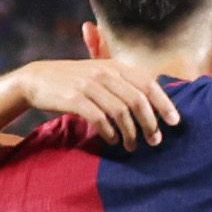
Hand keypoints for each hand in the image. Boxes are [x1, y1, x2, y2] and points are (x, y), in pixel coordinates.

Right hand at [17, 58, 180, 149]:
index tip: (175, 122)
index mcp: (115, 65)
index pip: (148, 84)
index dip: (164, 104)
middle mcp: (104, 73)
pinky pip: (99, 119)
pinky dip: (109, 132)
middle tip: (155, 141)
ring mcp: (89, 85)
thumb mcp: (99, 72)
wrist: (36, 80)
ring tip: (132, 146)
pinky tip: (112, 140)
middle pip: (138, 100)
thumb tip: (152, 100)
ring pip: (121, 112)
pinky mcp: (74, 99)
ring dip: (131, 133)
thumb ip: (123, 82)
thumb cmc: (73, 80)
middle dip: (150, 123)